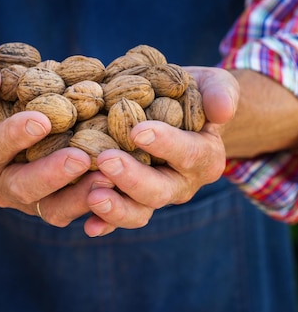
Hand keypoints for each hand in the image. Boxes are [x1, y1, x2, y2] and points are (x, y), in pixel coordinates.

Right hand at [0, 62, 98, 221]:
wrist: (2, 122)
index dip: (15, 135)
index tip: (42, 120)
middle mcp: (1, 187)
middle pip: (24, 189)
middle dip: (53, 174)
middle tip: (81, 157)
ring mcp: (31, 201)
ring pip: (54, 209)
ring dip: (81, 197)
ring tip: (109, 179)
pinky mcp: (58, 205)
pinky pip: (78, 211)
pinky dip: (100, 205)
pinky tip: (122, 188)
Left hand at [84, 67, 239, 236]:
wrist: (175, 107)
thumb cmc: (194, 93)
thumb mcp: (214, 84)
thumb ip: (221, 92)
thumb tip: (223, 110)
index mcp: (205, 156)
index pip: (188, 153)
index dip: (165, 144)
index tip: (138, 132)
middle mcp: (182, 182)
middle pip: (160, 190)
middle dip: (133, 178)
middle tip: (107, 160)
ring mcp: (155, 195)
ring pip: (140, 211)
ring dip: (116, 208)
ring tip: (92, 196)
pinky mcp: (132, 200)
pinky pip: (119, 218)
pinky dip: (105, 223)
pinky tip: (89, 226)